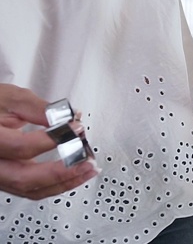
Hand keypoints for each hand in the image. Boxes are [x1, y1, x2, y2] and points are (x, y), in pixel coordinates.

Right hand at [0, 84, 98, 199]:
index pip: (20, 147)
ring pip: (29, 189)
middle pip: (24, 178)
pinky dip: (55, 185)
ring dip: (63, 183)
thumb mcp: (9, 98)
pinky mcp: (6, 180)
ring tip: (88, 170)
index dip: (52, 139)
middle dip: (61, 172)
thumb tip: (65, 118)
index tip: (75, 129)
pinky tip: (75, 175)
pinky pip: (30, 189)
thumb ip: (37, 108)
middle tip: (87, 161)